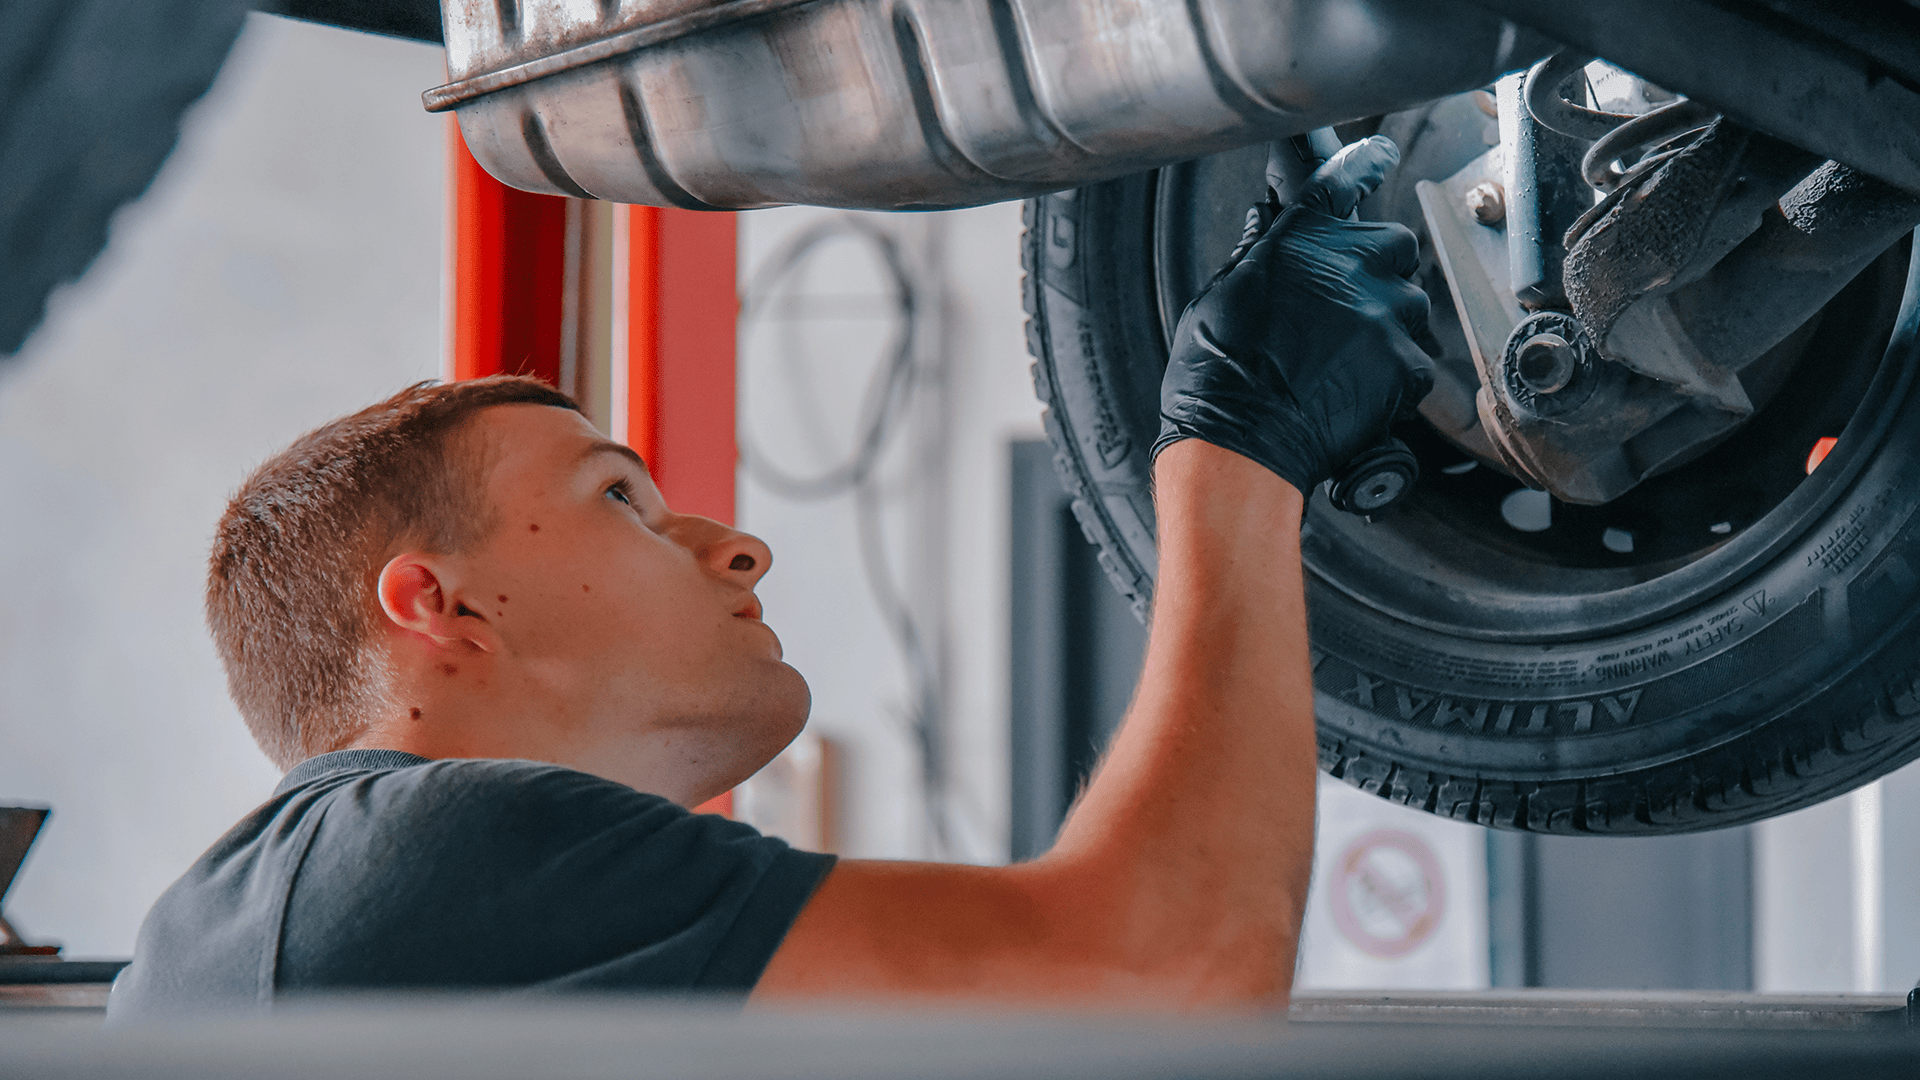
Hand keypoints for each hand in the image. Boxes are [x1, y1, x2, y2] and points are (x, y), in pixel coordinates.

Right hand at [1152, 135, 1436, 496]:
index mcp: (1299, 239)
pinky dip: (1393, 376)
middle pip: (1395, 245)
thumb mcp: (1219, 300)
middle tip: (1348, 304)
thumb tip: (1264, 226)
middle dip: (1379, 268)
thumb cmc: (1217, 378)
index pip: (1343, 180)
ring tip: (1343, 361)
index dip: (1365, 162)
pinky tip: (1353, 391)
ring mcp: (1384, 314)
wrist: (1240, 444)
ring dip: (1387, 325)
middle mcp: (1350, 264)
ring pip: (1410, 305)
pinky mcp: (1406, 363)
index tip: (1379, 155)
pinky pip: (1415, 360)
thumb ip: (1255, 258)